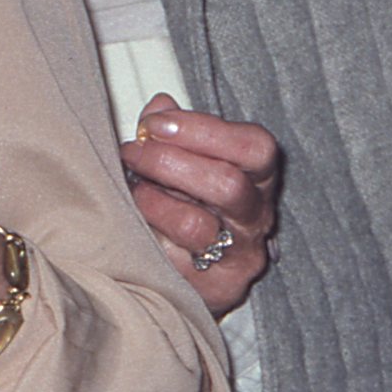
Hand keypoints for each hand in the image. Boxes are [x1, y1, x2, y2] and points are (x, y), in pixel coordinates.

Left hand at [119, 93, 280, 316]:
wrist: (193, 269)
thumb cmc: (192, 202)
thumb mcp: (187, 159)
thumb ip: (173, 131)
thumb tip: (159, 105)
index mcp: (258, 174)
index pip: (254, 146)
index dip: (202, 130)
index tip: (155, 125)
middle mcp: (257, 215)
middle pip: (228, 185)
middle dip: (169, 163)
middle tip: (133, 154)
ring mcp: (240, 254)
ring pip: (195, 225)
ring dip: (151, 201)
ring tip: (133, 191)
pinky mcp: (217, 286)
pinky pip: (173, 259)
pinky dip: (148, 234)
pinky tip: (136, 223)